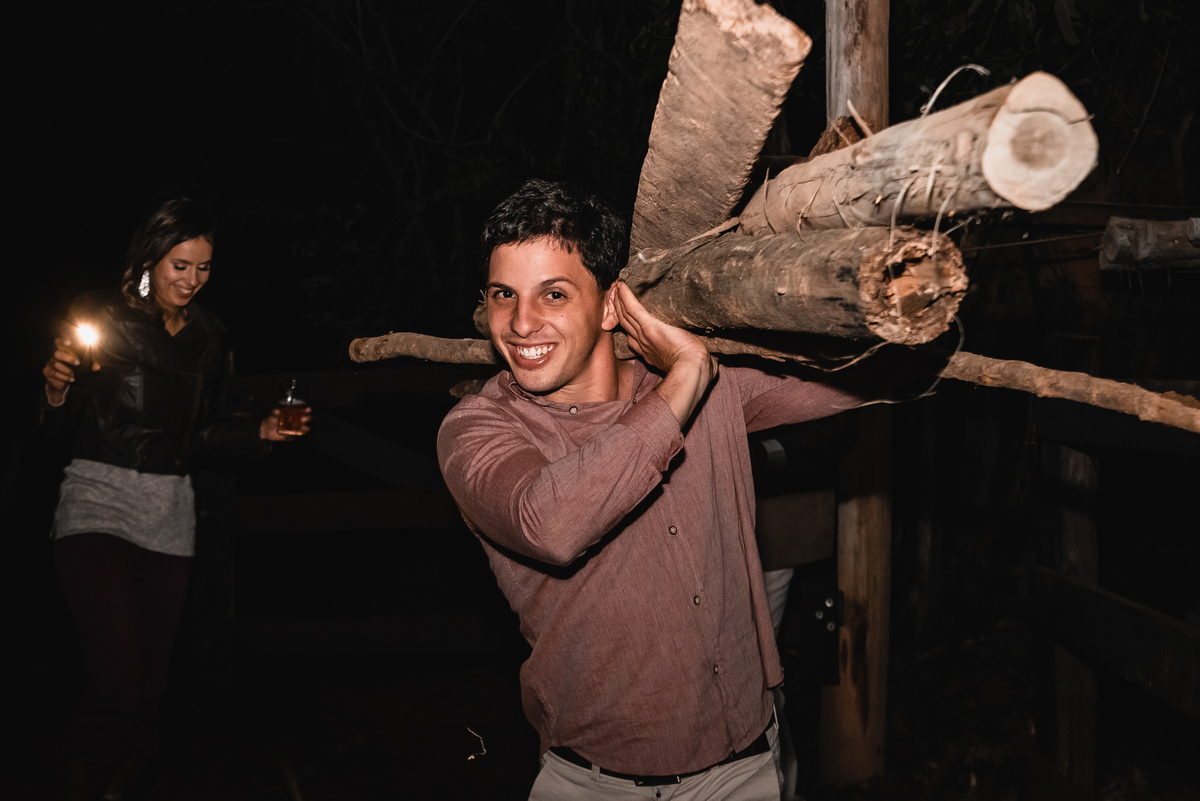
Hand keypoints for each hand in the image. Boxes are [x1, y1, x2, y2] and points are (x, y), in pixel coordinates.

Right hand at [42, 336, 97, 405]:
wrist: (64, 382)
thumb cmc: (75, 369)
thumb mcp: (85, 366)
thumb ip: (91, 364)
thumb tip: (97, 367)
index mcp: (63, 350)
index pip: (59, 342)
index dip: (62, 341)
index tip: (69, 343)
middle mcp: (54, 355)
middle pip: (57, 353)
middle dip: (67, 358)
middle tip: (78, 363)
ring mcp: (49, 362)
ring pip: (55, 363)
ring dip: (66, 370)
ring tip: (73, 374)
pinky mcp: (47, 371)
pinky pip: (54, 373)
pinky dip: (64, 377)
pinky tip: (71, 379)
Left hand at [259, 407, 311, 440]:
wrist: (267, 430)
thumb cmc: (272, 420)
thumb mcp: (272, 415)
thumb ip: (274, 413)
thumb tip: (277, 411)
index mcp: (294, 414)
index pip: (304, 411)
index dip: (307, 410)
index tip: (308, 409)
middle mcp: (297, 420)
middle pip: (306, 419)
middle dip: (307, 418)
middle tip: (304, 419)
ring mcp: (296, 428)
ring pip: (305, 428)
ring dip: (305, 428)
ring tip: (304, 428)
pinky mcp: (293, 435)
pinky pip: (297, 436)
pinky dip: (294, 435)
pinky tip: (289, 435)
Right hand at [613, 281, 716, 424]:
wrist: (693, 370)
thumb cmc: (696, 370)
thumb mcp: (693, 363)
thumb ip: (697, 359)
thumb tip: (715, 359)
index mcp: (650, 353)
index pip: (633, 338)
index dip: (626, 326)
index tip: (624, 318)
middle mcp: (643, 344)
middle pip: (625, 324)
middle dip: (618, 310)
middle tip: (614, 296)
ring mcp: (645, 335)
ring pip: (626, 315)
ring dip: (618, 301)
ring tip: (616, 288)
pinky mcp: (651, 327)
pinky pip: (634, 310)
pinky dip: (626, 298)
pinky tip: (622, 286)